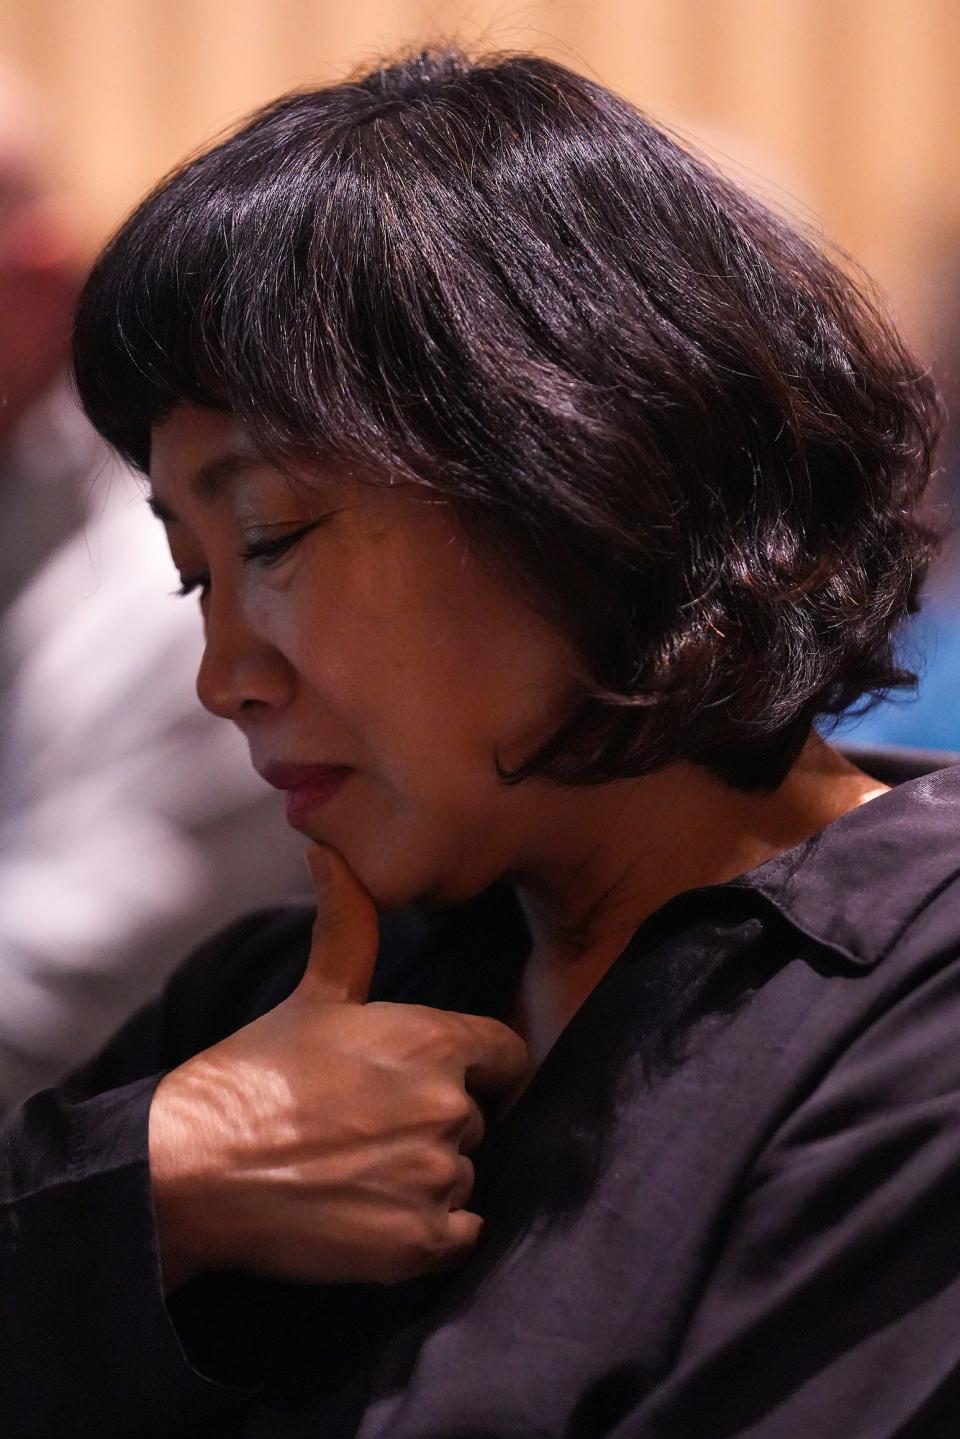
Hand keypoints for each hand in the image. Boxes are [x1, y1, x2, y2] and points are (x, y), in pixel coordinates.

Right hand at [148, 846, 527, 1291]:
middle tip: (368, 1130)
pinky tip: (370, 1214)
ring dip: (425, 1181)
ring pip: (462, 1178)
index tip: (433, 1082)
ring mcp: (435, 1176)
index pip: (507, 1056)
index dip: (478, 1069)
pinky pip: (459, 1237)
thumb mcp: (314, 994)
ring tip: (356, 1171)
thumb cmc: (254, 1075)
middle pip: (478, 1120)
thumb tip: (328, 851)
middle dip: (436, 1125)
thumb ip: (348, 925)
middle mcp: (447, 1105)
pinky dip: (426, 1235)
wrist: (195, 1167)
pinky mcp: (419, 1243)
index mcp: (434, 1040)